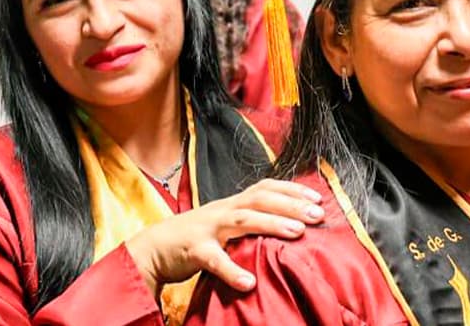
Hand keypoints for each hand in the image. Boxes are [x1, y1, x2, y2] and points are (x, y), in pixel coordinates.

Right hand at [124, 178, 324, 293]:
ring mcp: (207, 228)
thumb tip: (286, 224)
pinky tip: (249, 282)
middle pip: (260, 199)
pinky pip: (214, 260)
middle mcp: (222, 210)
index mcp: (232, 204)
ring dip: (272, 224)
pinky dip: (232, 271)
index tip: (318, 198)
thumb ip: (249, 221)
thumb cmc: (194, 237)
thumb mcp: (224, 224)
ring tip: (297, 232)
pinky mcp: (193, 250)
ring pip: (243, 220)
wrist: (151, 249)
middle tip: (318, 214)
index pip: (266, 188)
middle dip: (291, 205)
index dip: (292, 190)